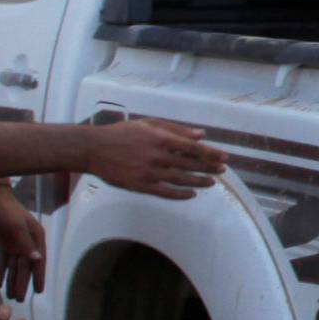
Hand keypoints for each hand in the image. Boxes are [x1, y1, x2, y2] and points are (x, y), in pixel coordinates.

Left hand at [0, 185, 46, 299]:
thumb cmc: (7, 210)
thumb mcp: (17, 227)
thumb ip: (26, 244)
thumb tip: (37, 260)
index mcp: (35, 237)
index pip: (38, 260)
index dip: (39, 276)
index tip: (39, 291)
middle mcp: (28, 242)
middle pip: (25, 266)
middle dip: (22, 282)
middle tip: (19, 299)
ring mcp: (15, 243)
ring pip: (15, 265)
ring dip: (12, 280)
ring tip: (11, 295)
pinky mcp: (4, 243)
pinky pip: (5, 261)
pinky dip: (2, 271)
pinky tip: (0, 283)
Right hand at [83, 119, 225, 198]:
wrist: (93, 149)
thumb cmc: (122, 133)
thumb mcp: (148, 124)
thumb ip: (176, 129)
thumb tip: (201, 134)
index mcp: (159, 138)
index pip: (192, 148)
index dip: (210, 153)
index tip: (224, 157)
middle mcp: (156, 156)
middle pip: (189, 165)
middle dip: (208, 168)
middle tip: (222, 170)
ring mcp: (148, 172)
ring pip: (180, 180)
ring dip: (198, 182)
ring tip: (211, 182)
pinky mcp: (140, 186)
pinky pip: (164, 193)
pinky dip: (180, 194)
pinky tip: (191, 194)